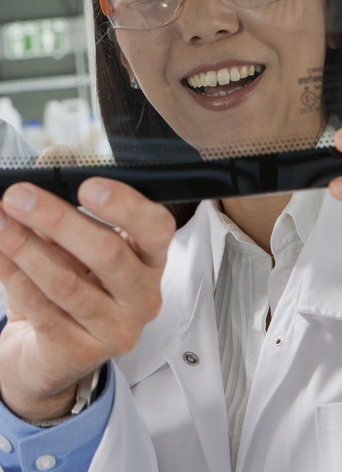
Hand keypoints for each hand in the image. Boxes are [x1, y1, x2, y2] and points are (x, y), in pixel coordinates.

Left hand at [0, 178, 174, 421]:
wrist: (48, 352)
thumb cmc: (72, 281)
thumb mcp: (74, 238)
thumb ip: (68, 194)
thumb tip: (56, 156)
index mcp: (151, 259)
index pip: (157, 228)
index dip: (126, 206)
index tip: (86, 186)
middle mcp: (142, 296)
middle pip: (108, 254)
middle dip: (58, 220)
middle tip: (19, 196)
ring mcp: (114, 330)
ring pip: (67, 283)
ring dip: (26, 247)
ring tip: (1, 221)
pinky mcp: (79, 353)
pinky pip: (42, 309)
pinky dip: (15, 276)